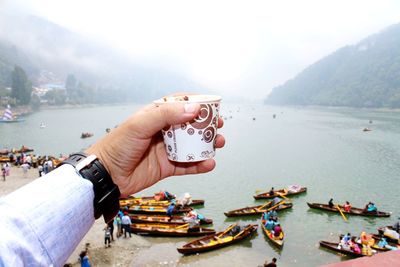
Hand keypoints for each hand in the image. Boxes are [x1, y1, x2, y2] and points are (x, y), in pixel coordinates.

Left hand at [86, 102, 224, 196]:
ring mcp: (165, 150)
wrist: (106, 176)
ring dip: (206, 145)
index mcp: (155, 116)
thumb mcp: (140, 124)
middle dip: (206, 126)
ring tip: (218, 144)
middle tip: (219, 127)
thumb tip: (194, 108)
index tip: (212, 106)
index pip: (179, 105)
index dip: (196, 104)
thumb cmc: (117, 145)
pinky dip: (199, 165)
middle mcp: (162, 132)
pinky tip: (209, 164)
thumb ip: (166, 115)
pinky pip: (187, 166)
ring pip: (191, 146)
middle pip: (189, 126)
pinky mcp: (167, 167)